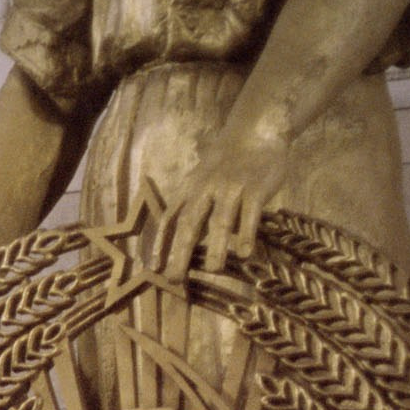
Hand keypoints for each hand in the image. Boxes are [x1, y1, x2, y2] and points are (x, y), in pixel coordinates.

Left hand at [156, 125, 290, 280]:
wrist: (256, 131)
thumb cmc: (226, 162)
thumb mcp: (201, 180)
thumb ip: (195, 208)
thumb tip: (186, 245)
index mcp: (190, 189)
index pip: (170, 219)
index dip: (160, 243)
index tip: (154, 268)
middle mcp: (206, 189)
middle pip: (189, 223)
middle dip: (180, 252)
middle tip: (175, 278)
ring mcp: (231, 188)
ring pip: (220, 221)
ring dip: (216, 247)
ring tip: (212, 270)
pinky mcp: (256, 188)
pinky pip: (250, 214)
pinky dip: (247, 234)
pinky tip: (244, 254)